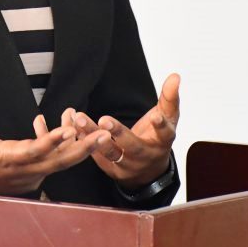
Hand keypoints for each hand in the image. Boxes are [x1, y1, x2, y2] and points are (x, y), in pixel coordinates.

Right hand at [0, 88, 110, 195]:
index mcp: (8, 159)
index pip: (35, 150)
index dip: (52, 140)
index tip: (69, 129)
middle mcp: (24, 171)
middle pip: (59, 161)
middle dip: (83, 148)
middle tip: (104, 134)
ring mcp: (30, 176)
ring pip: (60, 162)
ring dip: (78, 146)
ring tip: (97, 131)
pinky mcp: (32, 178)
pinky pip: (53, 162)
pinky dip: (64, 148)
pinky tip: (69, 130)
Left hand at [62, 73, 179, 189]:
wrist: (148, 170)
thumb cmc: (157, 137)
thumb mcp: (168, 118)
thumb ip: (169, 97)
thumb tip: (175, 75)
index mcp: (162, 142)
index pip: (165, 134)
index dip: (161, 126)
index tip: (156, 116)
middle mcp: (144, 156)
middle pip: (132, 146)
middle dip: (118, 133)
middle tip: (104, 120)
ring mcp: (126, 165)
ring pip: (108, 151)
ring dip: (92, 135)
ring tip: (79, 119)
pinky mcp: (110, 169)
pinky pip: (95, 154)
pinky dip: (83, 140)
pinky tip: (72, 126)